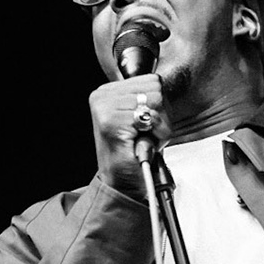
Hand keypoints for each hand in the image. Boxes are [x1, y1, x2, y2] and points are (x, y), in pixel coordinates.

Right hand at [90, 75, 171, 196]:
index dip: (159, 105)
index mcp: (108, 91)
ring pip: (155, 101)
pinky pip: (151, 117)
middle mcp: (102, 94)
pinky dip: (155, 134)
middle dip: (161, 115)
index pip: (152, 80)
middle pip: (156, 88)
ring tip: (144, 139)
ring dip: (159, 126)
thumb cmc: (134, 153)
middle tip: (147, 134)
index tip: (147, 124)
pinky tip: (141, 144)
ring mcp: (104, 107)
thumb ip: (149, 97)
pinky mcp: (110, 121)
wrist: (122, 184)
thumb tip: (160, 81)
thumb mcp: (143, 118)